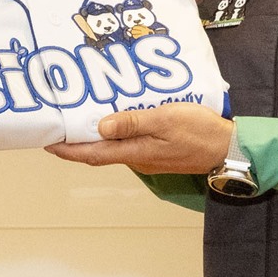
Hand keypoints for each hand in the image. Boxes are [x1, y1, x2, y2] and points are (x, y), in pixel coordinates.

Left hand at [46, 103, 232, 174]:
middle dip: (76, 143)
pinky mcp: (160, 151)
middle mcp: (138, 158)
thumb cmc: (199, 132)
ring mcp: (149, 156)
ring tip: (81, 118)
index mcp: (135, 152)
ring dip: (96, 137)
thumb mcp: (165, 120)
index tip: (47, 142)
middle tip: (59, 127)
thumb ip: (132, 122)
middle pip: (99, 152)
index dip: (68, 150)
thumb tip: (100, 127)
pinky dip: (116, 133)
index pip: (92, 154)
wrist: (230, 149)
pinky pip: (130, 142)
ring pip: (114, 147)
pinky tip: (117, 118)